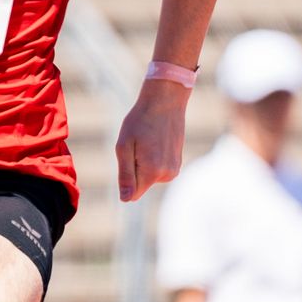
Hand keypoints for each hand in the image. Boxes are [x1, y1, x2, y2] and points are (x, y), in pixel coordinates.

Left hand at [115, 79, 188, 201]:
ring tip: (146, 141)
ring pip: (149, 177)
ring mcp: (174, 170)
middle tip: (136, 146)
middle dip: (133, 169)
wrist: (165, 101)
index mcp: (152, 172)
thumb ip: (125, 175)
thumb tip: (126, 200)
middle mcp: (166, 175)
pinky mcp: (177, 164)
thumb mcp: (124, 146)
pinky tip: (155, 141)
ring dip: (143, 163)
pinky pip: (158, 170)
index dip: (124, 179)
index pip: (132, 194)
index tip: (128, 157)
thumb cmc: (140, 121)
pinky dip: (153, 160)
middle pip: (140, 185)